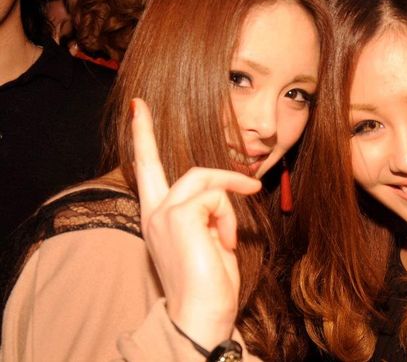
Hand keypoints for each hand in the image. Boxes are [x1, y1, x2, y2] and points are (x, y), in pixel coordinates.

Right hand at [131, 98, 261, 348]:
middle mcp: (155, 211)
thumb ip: (206, 212)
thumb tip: (223, 192)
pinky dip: (229, 218)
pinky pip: (217, 196)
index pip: (146, 168)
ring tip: (230, 239)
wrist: (199, 315)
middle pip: (192, 171)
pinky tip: (225, 243)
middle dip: (226, 176)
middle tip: (254, 184)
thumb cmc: (207, 283)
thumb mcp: (208, 240)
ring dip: (230, 206)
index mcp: (157, 216)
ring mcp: (164, 212)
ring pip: (207, 180)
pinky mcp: (179, 215)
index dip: (143, 135)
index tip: (139, 106)